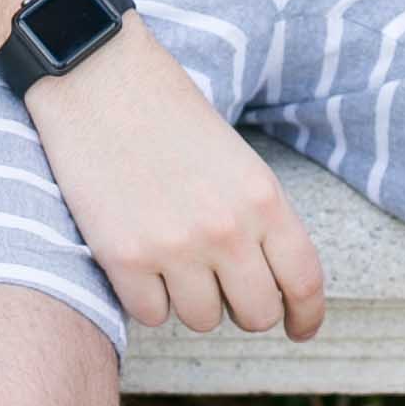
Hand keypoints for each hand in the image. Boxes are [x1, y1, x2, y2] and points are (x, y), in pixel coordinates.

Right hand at [28, 16, 326, 338]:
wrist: (98, 77)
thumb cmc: (166, 112)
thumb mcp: (234, 158)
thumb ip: (257, 218)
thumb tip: (269, 282)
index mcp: (263, 197)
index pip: (304, 282)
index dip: (306, 315)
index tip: (299, 329)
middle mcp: (227, 229)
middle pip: (256, 314)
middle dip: (243, 307)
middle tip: (223, 284)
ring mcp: (175, 248)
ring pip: (202, 320)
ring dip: (191, 300)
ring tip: (172, 256)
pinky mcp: (123, 259)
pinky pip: (151, 316)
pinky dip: (146, 298)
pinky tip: (138, 259)